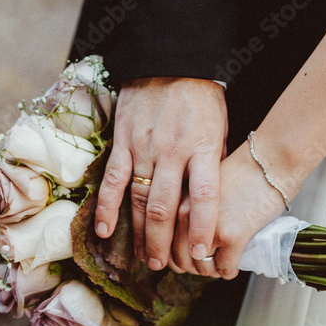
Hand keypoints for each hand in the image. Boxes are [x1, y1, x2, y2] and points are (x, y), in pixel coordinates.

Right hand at [95, 77, 226, 271]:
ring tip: (143, 258)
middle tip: (164, 266)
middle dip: (164, 242)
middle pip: (165, 206)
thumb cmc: (201, 98)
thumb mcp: (220, 130)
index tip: (199, 254)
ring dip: (139, 233)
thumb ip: (211, 166)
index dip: (200, 229)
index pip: (203, 198)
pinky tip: (106, 231)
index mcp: (203, 148)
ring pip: (138, 198)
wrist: (171, 59)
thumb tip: (208, 205)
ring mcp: (145, 147)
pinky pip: (113, 179)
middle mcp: (173, 151)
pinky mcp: (123, 141)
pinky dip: (108, 207)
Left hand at [170, 136, 294, 278]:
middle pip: (179, 260)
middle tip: (204, 265)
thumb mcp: (200, 186)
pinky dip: (228, 272)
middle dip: (191, 268)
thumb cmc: (239, 174)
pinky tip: (232, 265)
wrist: (268, 164)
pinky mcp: (232, 236)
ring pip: (201, 268)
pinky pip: (224, 269)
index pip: (161, 242)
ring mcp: (208, 227)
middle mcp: (186, 215)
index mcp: (176, 201)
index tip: (181, 261)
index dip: (170, 257)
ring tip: (220, 264)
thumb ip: (186, 209)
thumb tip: (180, 241)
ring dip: (210, 272)